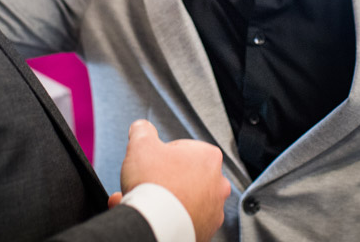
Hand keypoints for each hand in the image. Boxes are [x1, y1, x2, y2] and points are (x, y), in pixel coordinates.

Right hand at [120, 120, 229, 241]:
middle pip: (185, 176)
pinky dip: (169, 218)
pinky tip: (150, 216)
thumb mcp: (141, 144)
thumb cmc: (154, 184)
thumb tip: (141, 128)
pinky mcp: (205, 231)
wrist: (155, 224)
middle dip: (164, 179)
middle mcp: (217, 184)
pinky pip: (184, 220)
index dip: (162, 155)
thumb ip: (143, 131)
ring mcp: (213, 211)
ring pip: (185, 200)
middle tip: (147, 183)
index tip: (152, 163)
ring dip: (166, 200)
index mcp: (209, 157)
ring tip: (144, 202)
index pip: (183, 149)